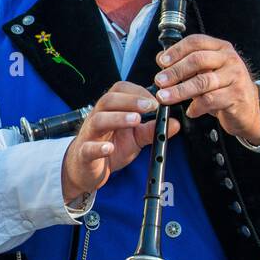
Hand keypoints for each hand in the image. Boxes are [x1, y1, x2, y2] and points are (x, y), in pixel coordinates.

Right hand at [61, 81, 179, 201]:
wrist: (85, 169)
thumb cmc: (110, 147)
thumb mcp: (134, 138)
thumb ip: (151, 130)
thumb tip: (175, 123)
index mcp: (110, 110)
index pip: (119, 90)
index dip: (137, 91)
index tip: (156, 100)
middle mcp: (97, 118)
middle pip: (108, 101)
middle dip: (131, 101)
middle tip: (151, 106)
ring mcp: (89, 135)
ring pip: (98, 120)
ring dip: (118, 118)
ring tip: (136, 120)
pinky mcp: (84, 154)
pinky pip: (88, 148)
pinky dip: (99, 147)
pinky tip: (109, 148)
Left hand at [152, 34, 259, 143]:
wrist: (249, 107)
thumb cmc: (222, 87)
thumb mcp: (204, 71)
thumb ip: (184, 63)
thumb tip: (161, 57)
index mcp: (220, 48)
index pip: (196, 42)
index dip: (176, 50)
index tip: (161, 62)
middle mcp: (229, 59)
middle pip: (198, 60)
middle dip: (175, 71)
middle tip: (159, 81)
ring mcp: (236, 77)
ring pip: (203, 82)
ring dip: (180, 91)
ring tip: (165, 97)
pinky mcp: (237, 95)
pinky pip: (210, 100)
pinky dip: (196, 107)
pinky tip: (190, 110)